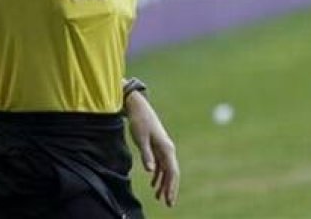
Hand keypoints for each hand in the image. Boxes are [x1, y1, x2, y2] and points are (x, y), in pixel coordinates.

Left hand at [125, 92, 178, 206]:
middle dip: (170, 189)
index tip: (169, 199)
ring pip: (166, 170)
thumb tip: (151, 171)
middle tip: (168, 204)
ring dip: (163, 184)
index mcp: (166, 148)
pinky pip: (161, 164)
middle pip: (172, 173)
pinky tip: (153, 184)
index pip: (172, 172)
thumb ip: (147, 155)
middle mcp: (168, 149)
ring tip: (160, 198)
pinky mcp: (157, 146)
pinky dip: (158, 175)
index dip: (171, 187)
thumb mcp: (141, 139)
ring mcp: (163, 148)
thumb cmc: (139, 121)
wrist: (138, 107)